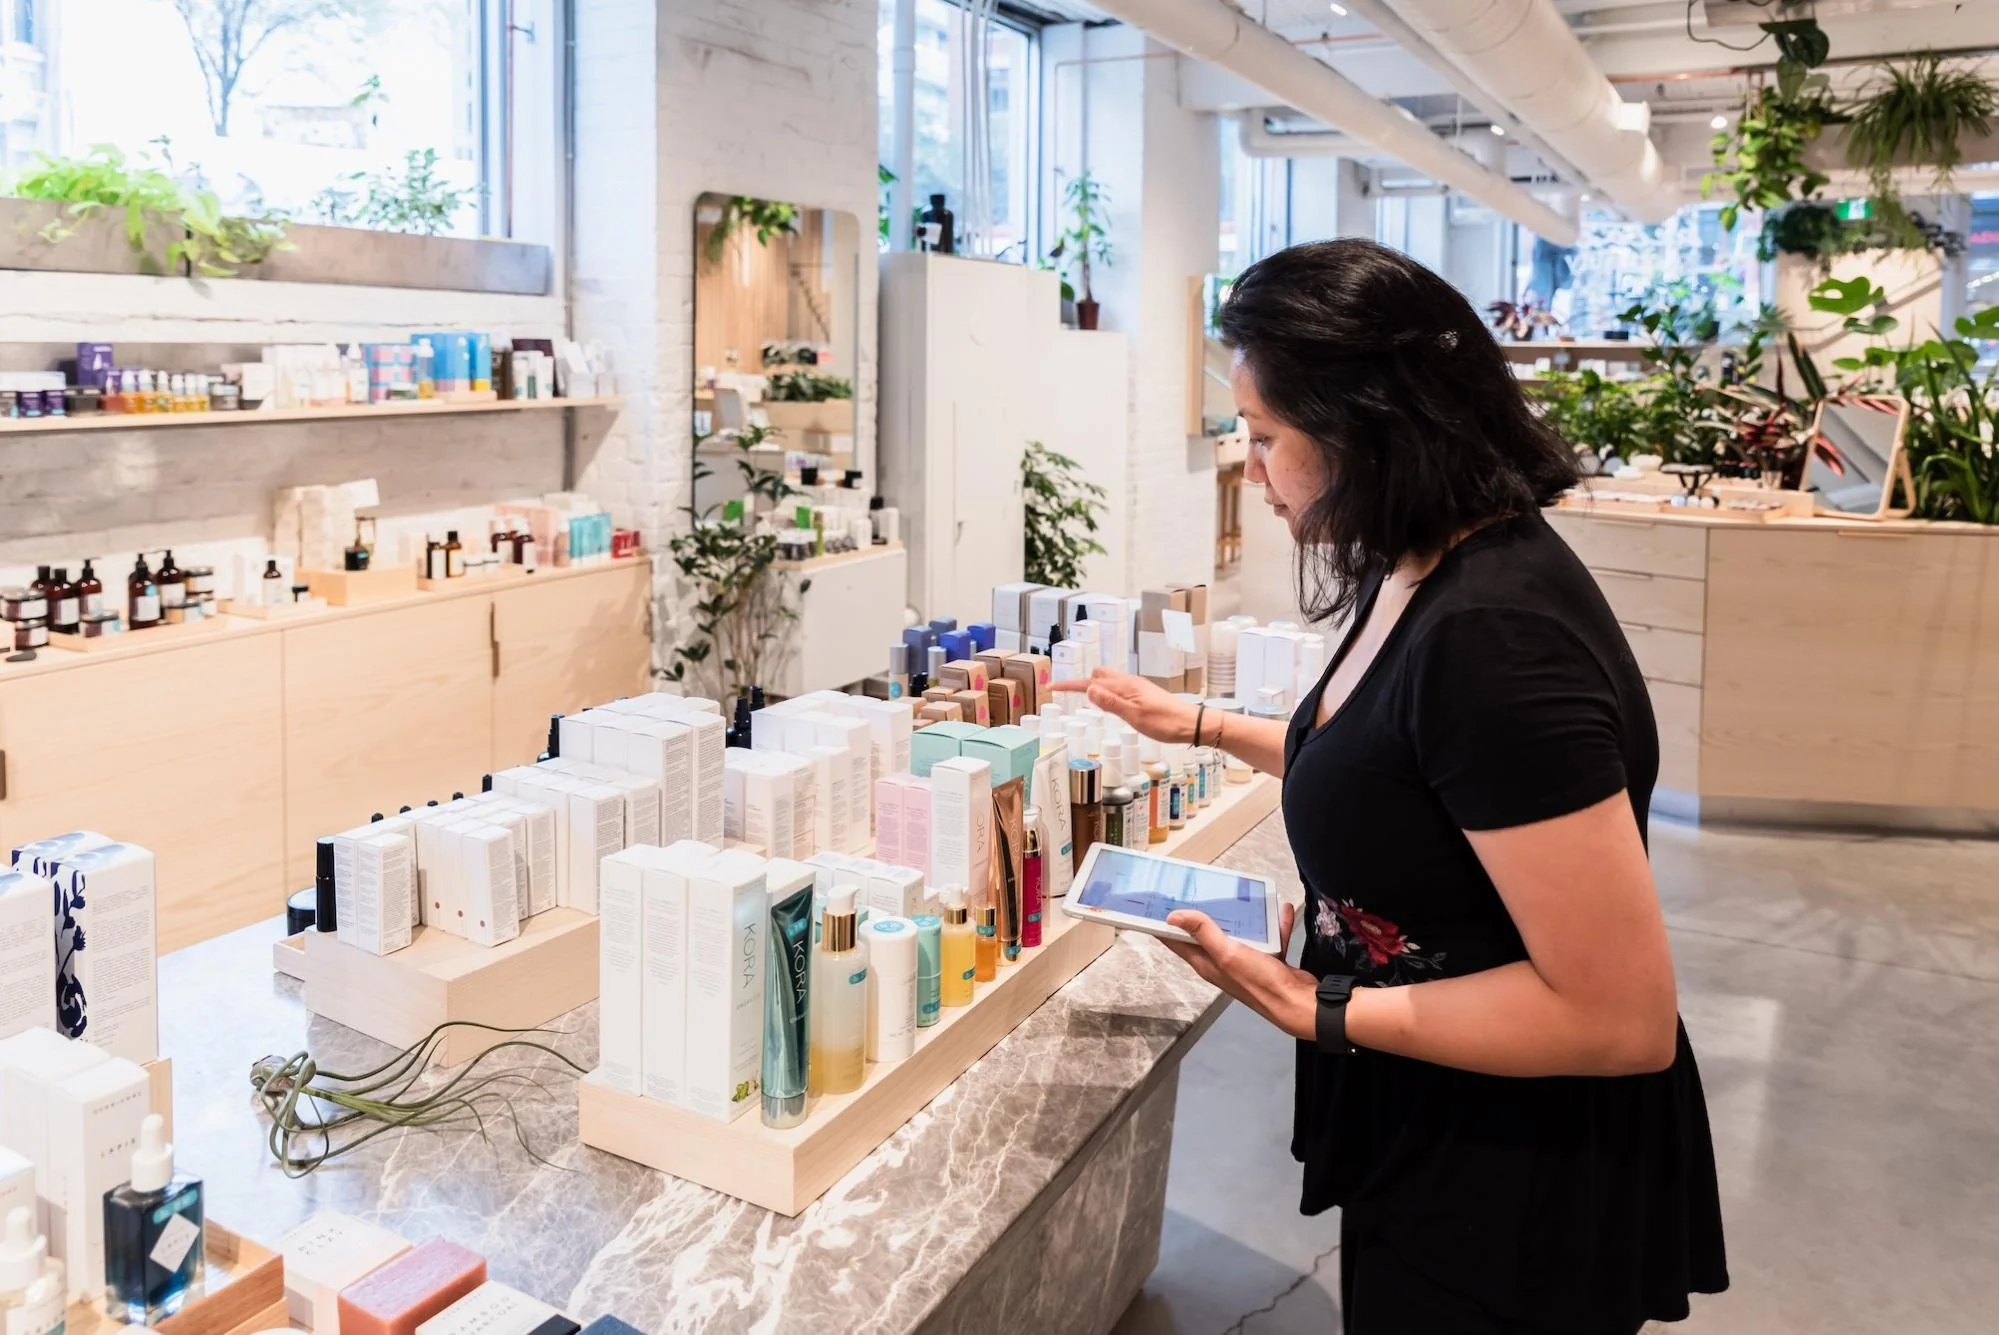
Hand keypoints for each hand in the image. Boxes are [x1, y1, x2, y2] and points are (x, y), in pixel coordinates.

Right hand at [1049, 667, 1196, 742]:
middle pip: (1098, 675)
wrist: (1191, 724)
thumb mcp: (1135, 716)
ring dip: (1094, 686)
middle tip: (1066, 694)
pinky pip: (1118, 687)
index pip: (1090, 683)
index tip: (1051, 687)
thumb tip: (1088, 689)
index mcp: (1124, 686)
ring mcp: (1137, 687)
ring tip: (1083, 699)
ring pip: (1109, 680)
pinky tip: (1108, 703)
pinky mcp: (1143, 694)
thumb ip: (1111, 703)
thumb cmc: (1165, 723)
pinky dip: (1106, 692)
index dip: (1069, 685)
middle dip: (1081, 682)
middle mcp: (1129, 683)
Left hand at [1159, 903, 1317, 1041]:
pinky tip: (1279, 908)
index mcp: (1207, 963)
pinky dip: (1273, 923)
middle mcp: (1222, 962)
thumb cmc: (1260, 981)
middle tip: (1199, 886)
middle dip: (1203, 911)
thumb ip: (1203, 933)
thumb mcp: (1227, 953)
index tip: (1157, 902)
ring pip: (1239, 932)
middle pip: (1206, 933)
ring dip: (1241, 915)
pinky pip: (1268, 936)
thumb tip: (1172, 916)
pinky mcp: (1267, 960)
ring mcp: (1245, 961)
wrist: (1298, 1003)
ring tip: (1242, 893)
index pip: (1177, 942)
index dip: (1164, 924)